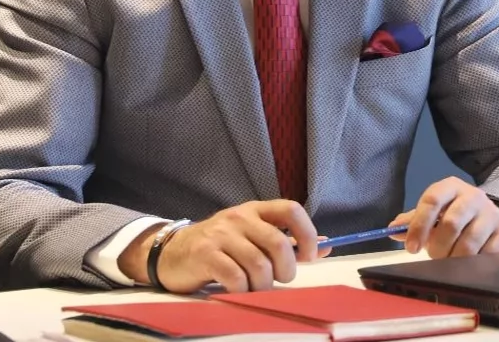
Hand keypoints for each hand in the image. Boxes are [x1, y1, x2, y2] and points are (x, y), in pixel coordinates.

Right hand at [119, 200, 329, 293]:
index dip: (306, 234)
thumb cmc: (220, 247)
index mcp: (254, 210)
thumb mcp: (252, 236)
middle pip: (277, 242)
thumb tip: (326, 246)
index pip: (290, 210)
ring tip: (255, 288)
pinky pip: (235, 277)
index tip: (308, 257)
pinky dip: (242, 289)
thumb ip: (286, 240)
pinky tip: (237, 289)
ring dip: (263, 285)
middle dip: (285, 269)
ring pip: (258, 264)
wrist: (172, 253)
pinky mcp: (205, 254)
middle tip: (280, 280)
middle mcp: (239, 217)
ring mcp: (220, 234)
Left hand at [388, 177, 498, 257]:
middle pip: (451, 223)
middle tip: (433, 256)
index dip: (419, 225)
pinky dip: (474, 264)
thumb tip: (392, 229)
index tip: (411, 247)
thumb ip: (413, 221)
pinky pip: (489, 254)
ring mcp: (492, 214)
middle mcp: (474, 196)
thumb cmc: (455, 215)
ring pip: (469, 242)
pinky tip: (468, 265)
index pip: (432, 200)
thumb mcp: (434, 213)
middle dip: (438, 246)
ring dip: (454, 258)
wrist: (489, 217)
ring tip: (449, 262)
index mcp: (451, 187)